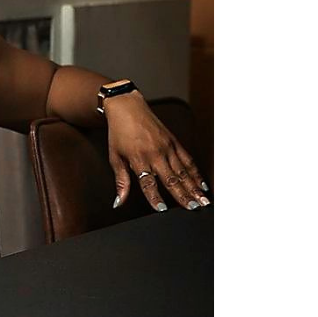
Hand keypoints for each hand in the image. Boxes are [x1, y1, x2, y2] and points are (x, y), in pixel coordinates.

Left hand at [106, 95, 208, 211]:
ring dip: (194, 187)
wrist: (127, 107)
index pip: (148, 183)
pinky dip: (195, 172)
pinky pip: (187, 159)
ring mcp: (167, 147)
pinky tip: (201, 184)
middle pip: (171, 179)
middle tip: (194, 208)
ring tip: (203, 200)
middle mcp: (155, 153)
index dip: (155, 197)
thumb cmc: (119, 133)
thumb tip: (119, 202)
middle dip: (184, 195)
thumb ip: (121, 182)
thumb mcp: (115, 158)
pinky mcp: (174, 142)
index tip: (162, 209)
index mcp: (138, 159)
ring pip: (183, 171)